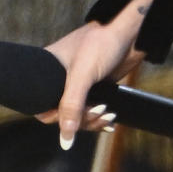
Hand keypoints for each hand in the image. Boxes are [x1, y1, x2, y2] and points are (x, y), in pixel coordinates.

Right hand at [36, 0, 159, 147]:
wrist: (131, 32)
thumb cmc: (103, 44)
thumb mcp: (83, 75)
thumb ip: (71, 106)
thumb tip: (65, 140)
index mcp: (46, 71)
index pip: (41, 107)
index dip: (57, 118)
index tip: (73, 119)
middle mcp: (59, 78)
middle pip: (63, 114)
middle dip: (80, 120)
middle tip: (99, 113)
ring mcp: (78, 83)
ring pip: (79, 114)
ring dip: (93, 120)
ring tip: (109, 115)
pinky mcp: (95, 86)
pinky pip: (91, 109)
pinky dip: (100, 117)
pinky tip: (109, 120)